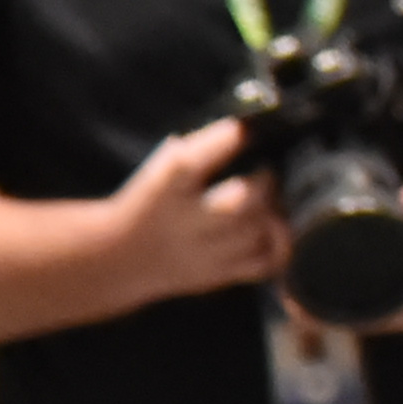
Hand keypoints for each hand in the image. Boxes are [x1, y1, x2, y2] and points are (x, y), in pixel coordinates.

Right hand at [100, 118, 286, 304]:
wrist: (122, 256)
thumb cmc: (151, 202)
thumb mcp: (160, 169)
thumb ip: (199, 150)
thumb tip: (247, 132)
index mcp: (163, 187)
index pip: (189, 162)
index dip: (223, 142)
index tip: (245, 128)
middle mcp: (183, 222)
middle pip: (238, 203)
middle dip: (264, 182)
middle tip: (267, 171)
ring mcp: (203, 253)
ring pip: (257, 233)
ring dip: (275, 212)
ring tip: (272, 200)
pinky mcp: (219, 274)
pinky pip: (264, 263)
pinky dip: (281, 245)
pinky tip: (276, 229)